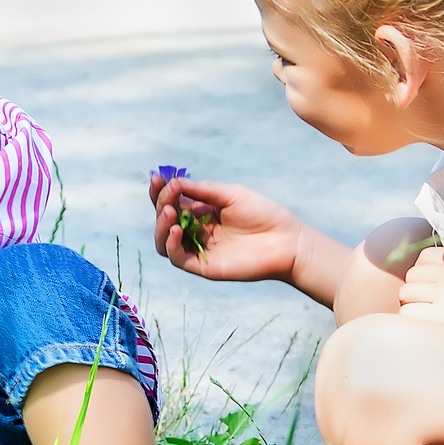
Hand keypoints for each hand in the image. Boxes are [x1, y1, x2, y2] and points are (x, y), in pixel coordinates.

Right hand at [150, 173, 303, 281]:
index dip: (160, 191)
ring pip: (164, 241)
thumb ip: (203, 190)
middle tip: (168, 195)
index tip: (156, 178)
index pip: (171, 202)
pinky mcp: (204, 266)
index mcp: (201, 211)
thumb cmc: (264, 214)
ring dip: (161, 226)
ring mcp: (199, 249)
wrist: (286, 240)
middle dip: (160, 205)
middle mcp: (196, 230)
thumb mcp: (231, 194)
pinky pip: (178, 258)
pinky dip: (172, 245)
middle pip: (164, 220)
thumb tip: (174, 183)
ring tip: (169, 213)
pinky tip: (178, 230)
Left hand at [397, 246, 443, 344]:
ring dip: (411, 304)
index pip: (424, 258)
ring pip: (405, 293)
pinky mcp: (442, 315)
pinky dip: (413, 319)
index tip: (433, 286)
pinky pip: (407, 313)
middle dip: (415, 289)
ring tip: (428, 315)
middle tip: (428, 304)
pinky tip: (427, 325)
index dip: (424, 273)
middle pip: (411, 275)